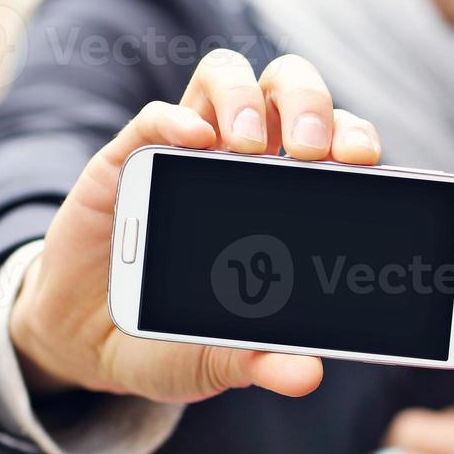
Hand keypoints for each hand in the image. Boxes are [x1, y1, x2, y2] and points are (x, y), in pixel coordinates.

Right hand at [10, 50, 384, 402]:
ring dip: (246, 97)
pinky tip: (195, 139)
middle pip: (287, 90)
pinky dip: (177, 117)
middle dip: (311, 105)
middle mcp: (240, 158)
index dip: (354, 136)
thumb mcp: (223, 358)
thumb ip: (263, 361)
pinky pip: (156, 116)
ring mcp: (183, 152)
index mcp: (285, 194)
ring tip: (250, 145)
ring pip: (224, 78)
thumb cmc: (174, 336)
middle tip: (312, 151)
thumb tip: (307, 374)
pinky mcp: (127, 160)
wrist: (89, 342)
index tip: (363, 161)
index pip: (332, 140)